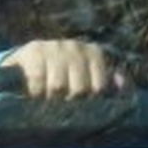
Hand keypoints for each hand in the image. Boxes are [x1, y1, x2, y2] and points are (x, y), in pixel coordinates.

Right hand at [0, 39, 127, 100]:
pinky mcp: (34, 51)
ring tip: (47, 97)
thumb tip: (122, 81)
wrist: (26, 63)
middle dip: (68, 101)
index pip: (99, 87)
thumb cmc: (63, 76)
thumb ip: (108, 84)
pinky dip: (35, 93)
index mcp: (94, 53)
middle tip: (61, 100)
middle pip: (79, 89)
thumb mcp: (87, 79)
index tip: (78, 101)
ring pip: (57, 87)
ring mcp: (55, 47)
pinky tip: (34, 92)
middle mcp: (76, 46)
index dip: (88, 101)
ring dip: (50, 98)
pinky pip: (38, 82)